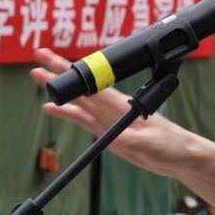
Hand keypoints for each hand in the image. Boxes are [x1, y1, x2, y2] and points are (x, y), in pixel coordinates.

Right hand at [30, 48, 191, 175]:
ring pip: (78, 100)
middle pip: (79, 87)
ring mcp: (107, 118)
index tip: (51, 59)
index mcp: (119, 104)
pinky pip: (82, 119)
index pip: (89, 84)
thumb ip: (132, 140)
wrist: (178, 155)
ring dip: (58, 90)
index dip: (69, 71)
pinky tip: (51, 109)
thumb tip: (116, 137)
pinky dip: (66, 112)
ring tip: (38, 78)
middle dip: (58, 73)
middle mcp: (111, 107)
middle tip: (37, 59)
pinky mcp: (107, 131)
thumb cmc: (170, 145)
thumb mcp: (151, 145)